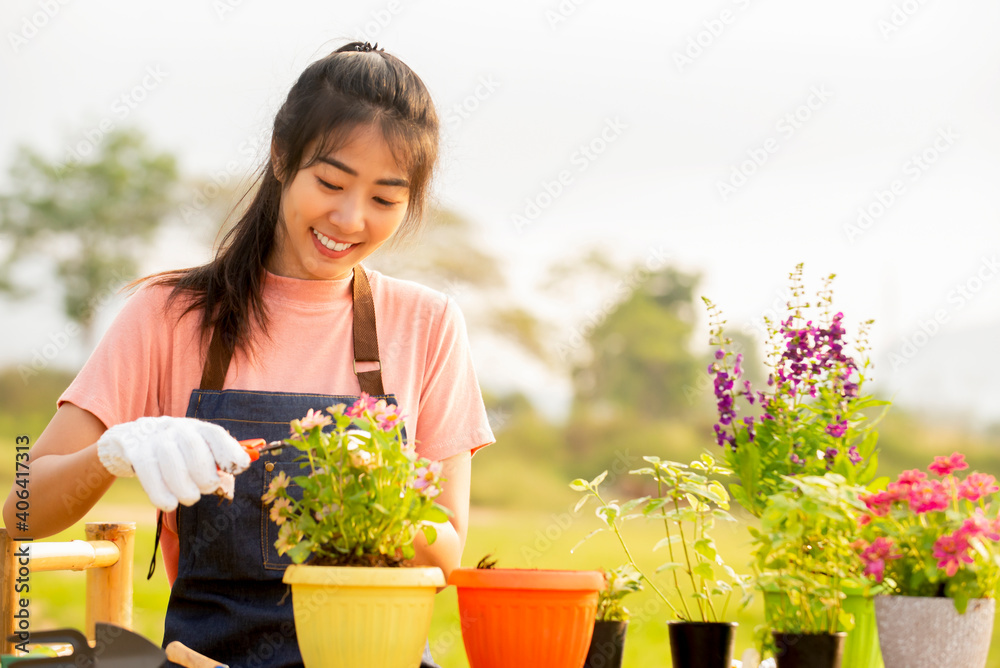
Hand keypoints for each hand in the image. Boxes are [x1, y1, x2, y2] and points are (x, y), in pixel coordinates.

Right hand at [96, 416, 250, 510]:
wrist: (130, 438)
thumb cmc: (174, 448)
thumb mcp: (196, 445)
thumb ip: (219, 455)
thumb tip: (243, 463)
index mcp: (195, 427)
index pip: (216, 435)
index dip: (230, 452)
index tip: (239, 468)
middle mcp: (176, 429)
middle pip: (196, 454)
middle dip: (206, 478)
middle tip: (207, 488)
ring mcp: (154, 440)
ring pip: (174, 468)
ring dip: (186, 491)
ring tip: (190, 497)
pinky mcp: (135, 453)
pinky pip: (151, 478)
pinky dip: (163, 497)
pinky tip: (170, 502)